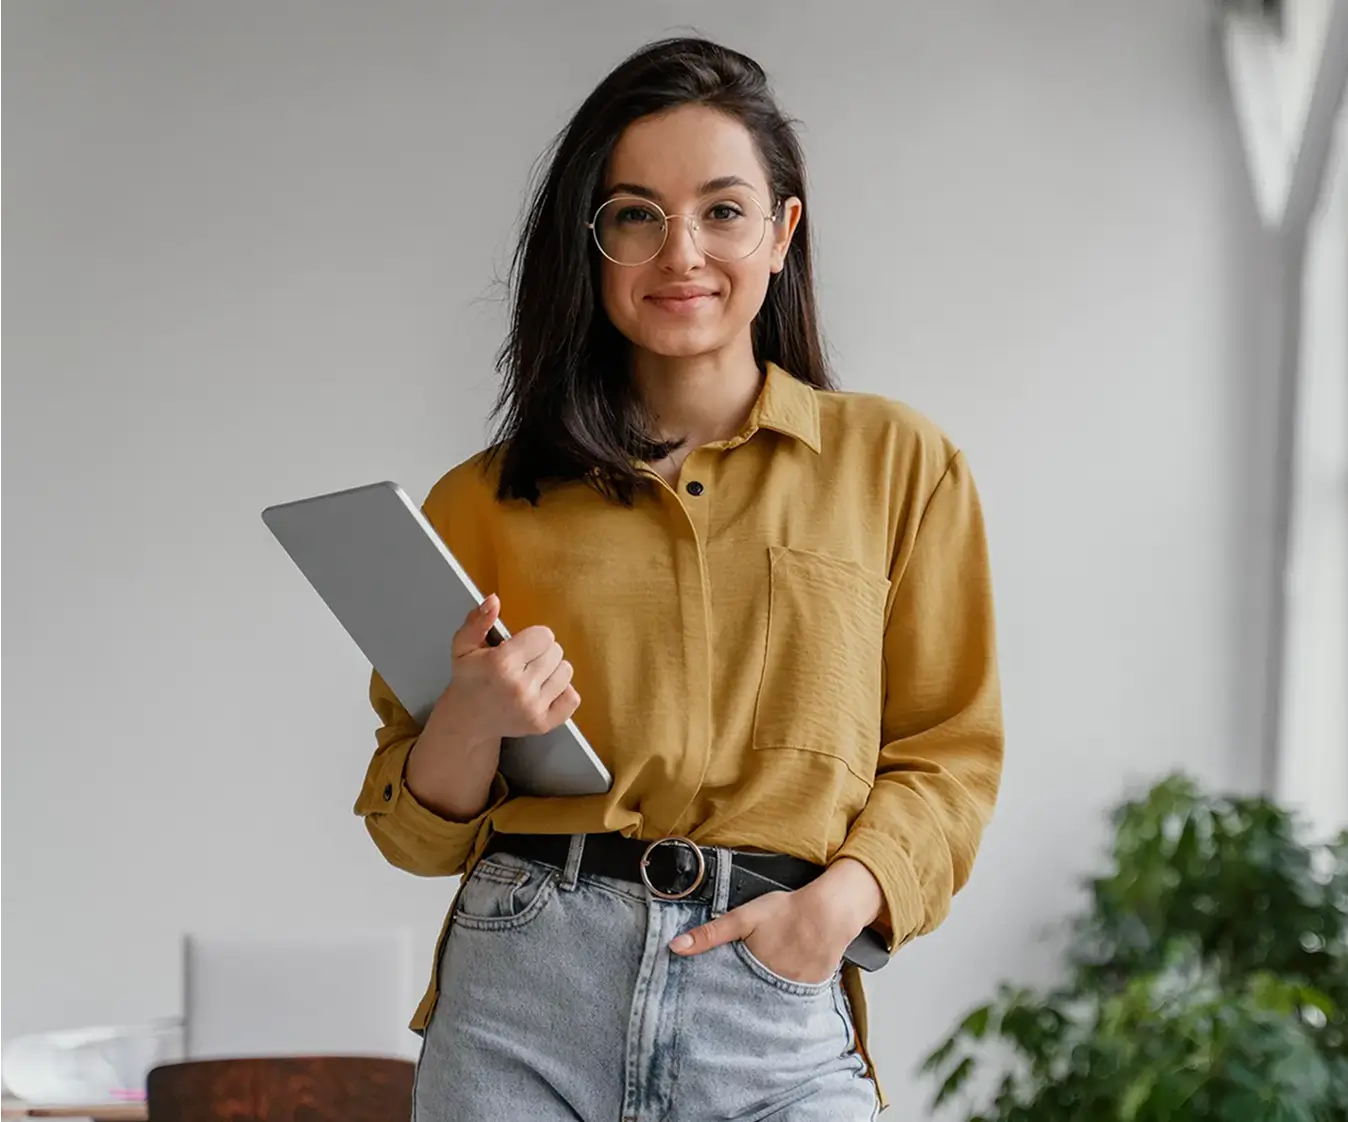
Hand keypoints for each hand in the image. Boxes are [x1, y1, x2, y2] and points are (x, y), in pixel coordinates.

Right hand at [428, 594, 580, 743]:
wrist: (468, 719)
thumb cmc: (469, 679)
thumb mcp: (463, 646)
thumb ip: (478, 620)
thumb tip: (494, 601)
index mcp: (501, 664)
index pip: (544, 635)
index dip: (533, 637)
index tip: (521, 645)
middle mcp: (519, 687)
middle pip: (556, 651)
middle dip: (541, 652)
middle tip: (524, 662)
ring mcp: (533, 708)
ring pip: (566, 672)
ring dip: (552, 670)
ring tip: (532, 675)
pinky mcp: (543, 723)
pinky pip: (572, 698)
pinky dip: (562, 692)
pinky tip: (543, 690)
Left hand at [668, 860, 883, 984]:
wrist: (830, 912)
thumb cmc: (786, 911)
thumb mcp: (742, 918)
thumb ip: (711, 934)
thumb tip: (675, 947)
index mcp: (752, 974)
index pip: (727, 998)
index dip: (716, 1000)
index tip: (704, 1005)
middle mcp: (773, 989)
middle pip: (748, 1003)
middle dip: (737, 1004)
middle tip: (725, 1002)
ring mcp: (794, 993)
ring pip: (770, 1003)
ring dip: (760, 1001)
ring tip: (750, 998)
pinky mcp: (811, 990)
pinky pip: (792, 999)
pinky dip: (784, 995)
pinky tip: (779, 986)